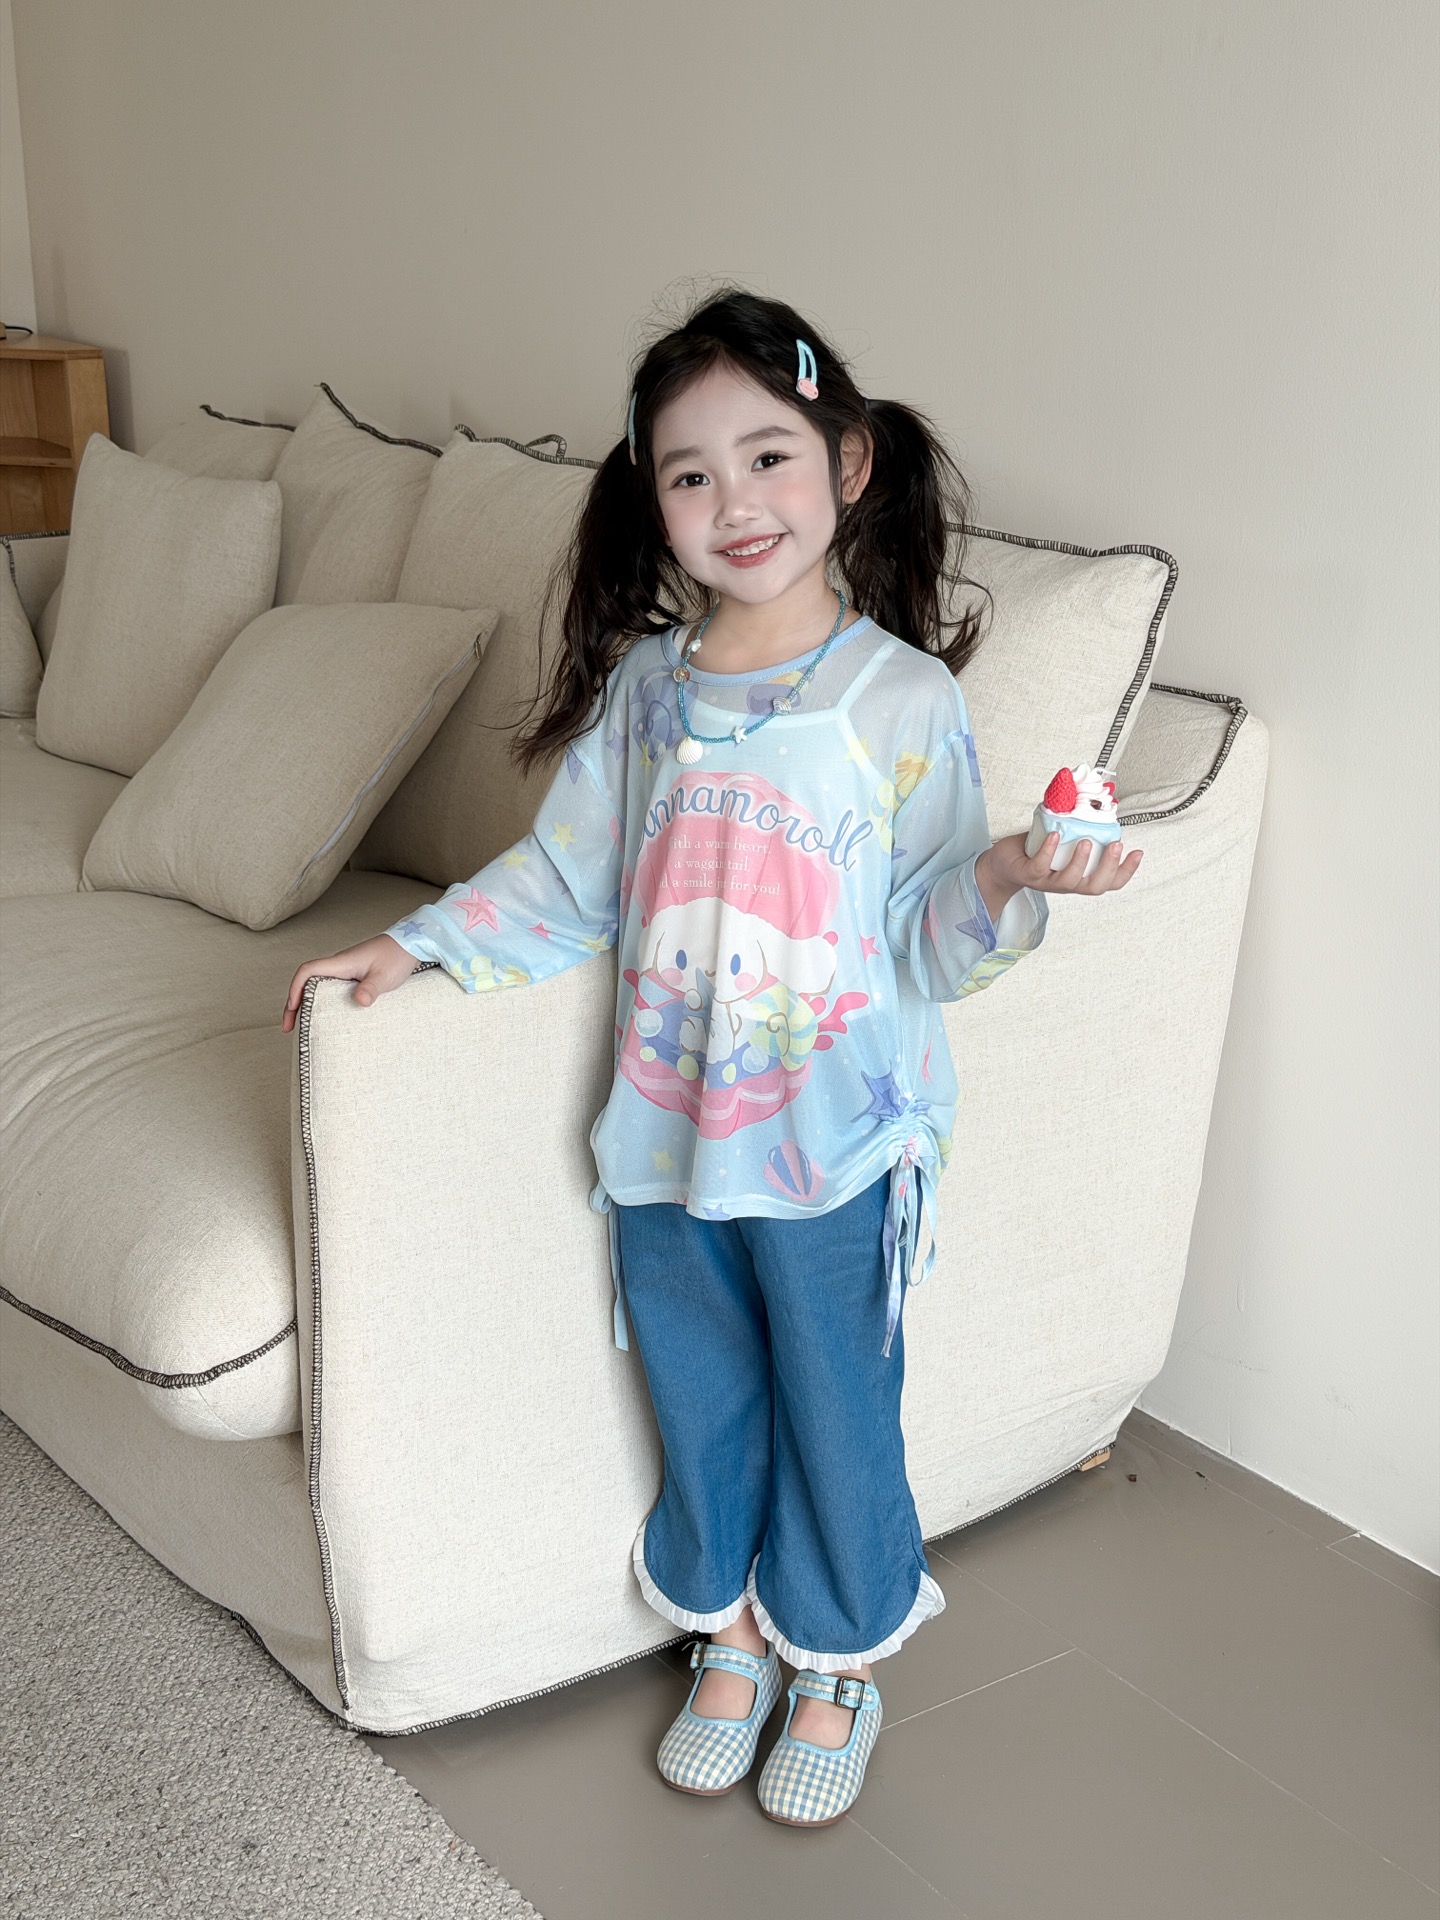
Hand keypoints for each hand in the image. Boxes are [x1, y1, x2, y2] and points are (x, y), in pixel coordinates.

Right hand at [280, 935, 417, 1032]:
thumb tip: (359, 1002)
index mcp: (341, 963)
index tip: (292, 1008)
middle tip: (289, 1028)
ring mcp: (345, 970)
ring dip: (306, 1003)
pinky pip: (330, 988)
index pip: (308, 971)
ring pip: (316, 986)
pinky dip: (321, 1002)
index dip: (295, 988)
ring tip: (302, 1026)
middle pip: (306, 981)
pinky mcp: (353, 976)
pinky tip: (325, 1015)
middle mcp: (339, 965)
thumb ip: (371, 988)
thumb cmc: (397, 956)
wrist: (411, 943)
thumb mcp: (385, 976)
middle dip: (294, 1003)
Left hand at [976, 832, 1142, 921]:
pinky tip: (1055, 835)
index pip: (1110, 881)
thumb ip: (1081, 823)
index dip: (1126, 871)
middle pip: (1095, 886)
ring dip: (1081, 862)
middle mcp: (1067, 882)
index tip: (1138, 852)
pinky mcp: (1028, 875)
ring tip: (1087, 841)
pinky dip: (1049, 850)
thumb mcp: (1064, 837)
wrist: (1005, 861)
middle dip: (1110, 867)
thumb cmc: (1036, 850)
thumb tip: (1096, 795)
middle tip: (1116, 846)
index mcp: (1080, 875)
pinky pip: (1040, 867)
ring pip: (1069, 882)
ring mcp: (1048, 881)